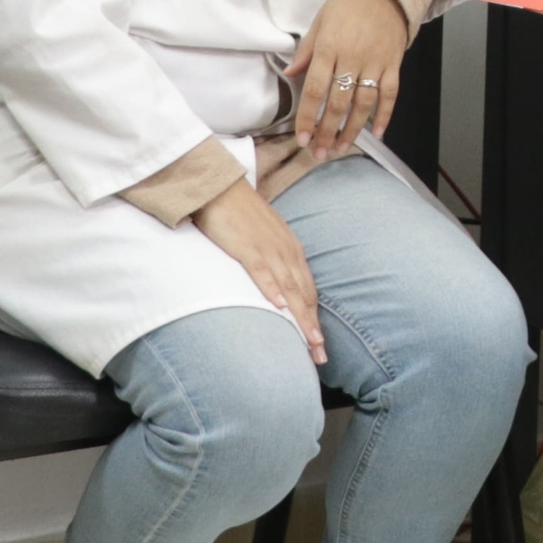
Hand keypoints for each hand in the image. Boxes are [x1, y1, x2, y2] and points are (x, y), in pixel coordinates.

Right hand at [193, 177, 324, 365]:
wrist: (222, 186)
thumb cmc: (241, 214)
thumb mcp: (265, 239)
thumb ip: (274, 261)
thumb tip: (279, 288)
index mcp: (290, 250)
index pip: (307, 290)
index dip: (314, 319)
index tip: (319, 345)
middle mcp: (285, 252)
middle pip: (304, 295)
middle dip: (313, 327)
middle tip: (320, 355)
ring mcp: (268, 250)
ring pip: (290, 289)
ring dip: (301, 317)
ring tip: (309, 342)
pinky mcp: (247, 247)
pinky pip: (262, 271)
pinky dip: (272, 289)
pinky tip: (279, 307)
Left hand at [287, 0, 410, 164]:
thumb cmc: (347, 5)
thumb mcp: (320, 22)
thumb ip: (307, 51)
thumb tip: (290, 74)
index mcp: (329, 47)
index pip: (315, 90)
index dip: (308, 118)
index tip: (302, 139)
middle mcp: (352, 58)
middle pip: (338, 103)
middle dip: (327, 132)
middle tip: (319, 153)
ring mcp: (375, 62)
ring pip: (364, 104)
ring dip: (352, 130)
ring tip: (341, 148)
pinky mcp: (393, 64)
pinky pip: (390, 94)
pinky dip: (385, 115)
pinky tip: (377, 133)